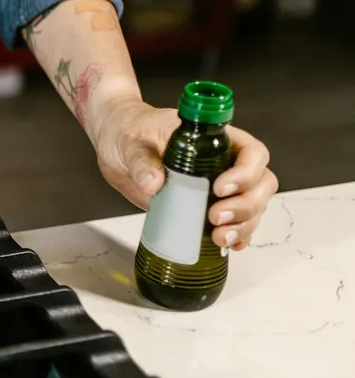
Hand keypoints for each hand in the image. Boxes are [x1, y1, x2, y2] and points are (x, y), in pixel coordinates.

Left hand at [93, 98, 277, 249]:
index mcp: (215, 139)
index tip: (220, 188)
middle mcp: (226, 163)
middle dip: (246, 205)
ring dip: (243, 225)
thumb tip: (153, 183)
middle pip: (260, 184)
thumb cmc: (131, 133)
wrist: (117, 148)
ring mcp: (220, 187)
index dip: (246, 173)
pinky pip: (236, 222)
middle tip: (215, 217)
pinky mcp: (207, 207)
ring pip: (253, 207)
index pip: (252, 153)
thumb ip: (141, 161)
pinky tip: (228, 244)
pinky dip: (237, 235)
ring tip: (218, 237)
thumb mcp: (132, 143)